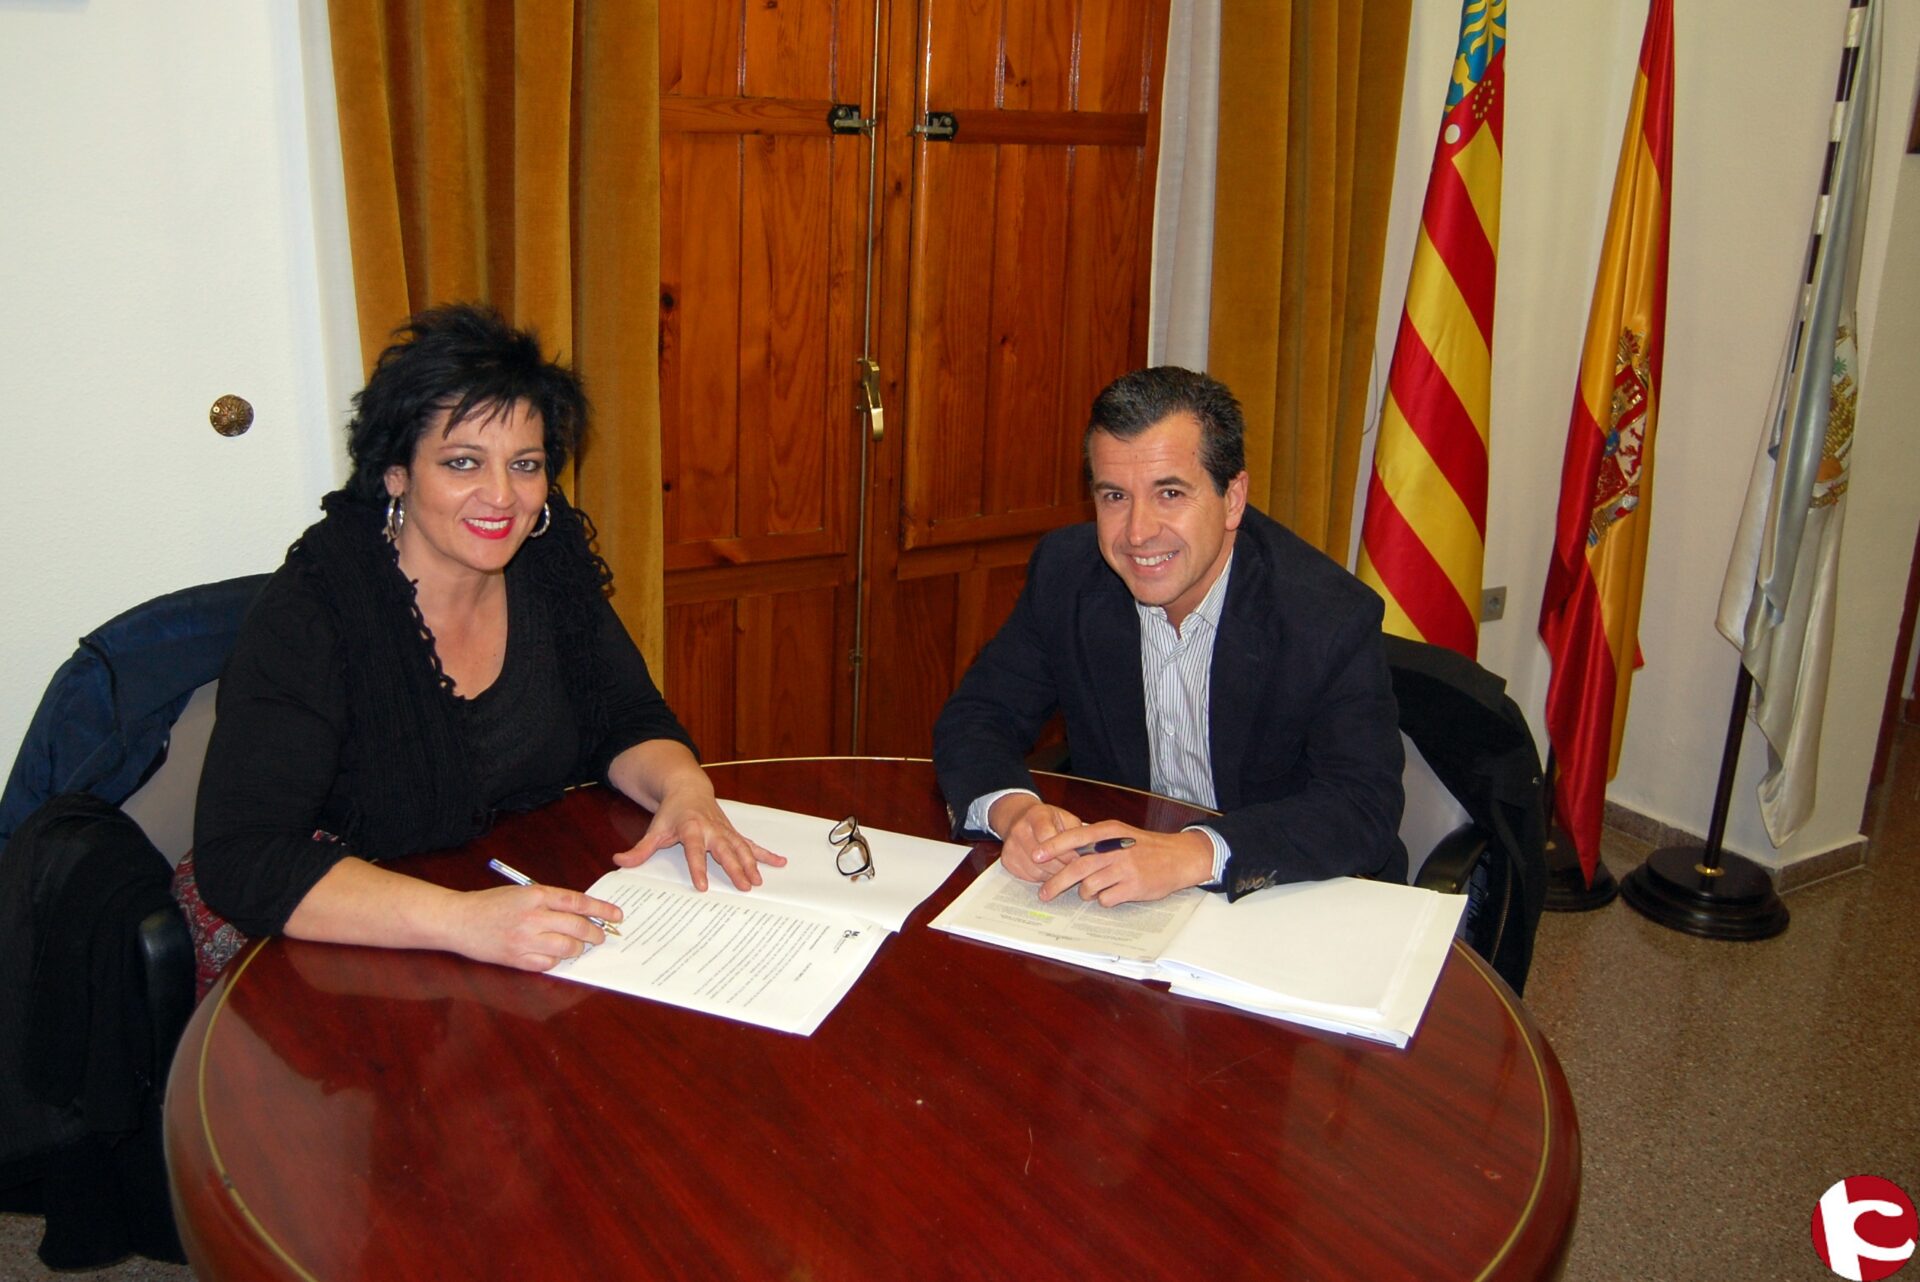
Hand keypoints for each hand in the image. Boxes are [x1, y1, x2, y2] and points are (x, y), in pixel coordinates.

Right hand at [449, 884, 623, 971]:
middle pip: (577, 927)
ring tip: (577, 946)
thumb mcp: (522, 892)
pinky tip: (554, 955)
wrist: (459, 920)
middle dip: (595, 934)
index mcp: (536, 895)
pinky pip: (548, 964)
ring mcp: (525, 940)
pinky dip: (556, 961)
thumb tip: (581, 913)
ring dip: (577, 949)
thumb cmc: (491, 904)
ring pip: (567, 948)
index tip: (616, 916)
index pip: (578, 902)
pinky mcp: (517, 959)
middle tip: (601, 936)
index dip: (601, 910)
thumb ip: (550, 901)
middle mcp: (533, 917)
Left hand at [613, 787, 786, 890]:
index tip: (704, 886)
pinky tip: (780, 862)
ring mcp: (725, 830)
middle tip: (744, 886)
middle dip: (736, 868)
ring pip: (742, 847)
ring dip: (752, 864)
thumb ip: (640, 850)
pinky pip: (751, 844)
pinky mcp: (733, 832)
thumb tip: (619, 862)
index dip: (698, 868)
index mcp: (691, 827)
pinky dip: (766, 853)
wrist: (687, 788)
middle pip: (725, 850)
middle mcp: (712, 829)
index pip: (695, 851)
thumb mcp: (654, 829)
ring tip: (759, 881)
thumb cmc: (671, 812)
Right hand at [989, 793, 1085, 881]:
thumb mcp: (1065, 818)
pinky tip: (1050, 869)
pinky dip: (1043, 877)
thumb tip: (1091, 852)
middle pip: (1042, 858)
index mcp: (1035, 815)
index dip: (1064, 852)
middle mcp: (1018, 830)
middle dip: (1063, 866)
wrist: (1019, 818)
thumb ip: (1077, 833)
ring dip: (1054, 874)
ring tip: (1064, 869)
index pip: (1047, 836)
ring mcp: (1010, 846)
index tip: (1077, 859)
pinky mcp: (1007, 861)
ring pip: (1037, 871)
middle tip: (1076, 870)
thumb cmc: (1048, 820)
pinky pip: (1030, 877)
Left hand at [1033, 822, 1214, 906]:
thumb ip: (1094, 840)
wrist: (1178, 857)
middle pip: (1076, 868)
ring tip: (1091, 891)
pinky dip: (1104, 900)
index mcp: (1109, 832)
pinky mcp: (1133, 887)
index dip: (1052, 846)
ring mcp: (1125, 869)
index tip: (1035, 855)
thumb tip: (1063, 849)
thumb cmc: (1144, 847)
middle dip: (1055, 883)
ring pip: (1089, 886)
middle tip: (1044, 893)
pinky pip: (1106, 899)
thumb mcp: (1119, 834)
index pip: (1074, 837)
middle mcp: (1115, 849)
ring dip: (1085, 892)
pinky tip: (1112, 894)